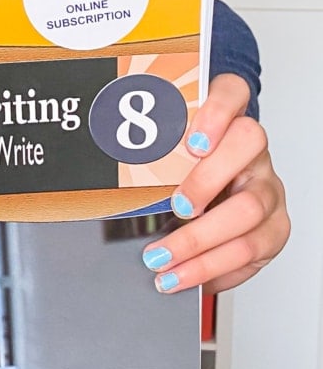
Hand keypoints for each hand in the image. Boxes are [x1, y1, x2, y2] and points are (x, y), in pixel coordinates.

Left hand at [142, 74, 289, 294]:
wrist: (221, 204)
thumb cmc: (184, 179)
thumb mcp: (165, 162)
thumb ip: (148, 154)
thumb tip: (94, 158)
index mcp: (226, 122)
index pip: (231, 92)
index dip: (216, 111)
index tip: (190, 141)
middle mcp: (253, 152)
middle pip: (247, 145)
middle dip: (208, 180)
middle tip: (177, 208)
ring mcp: (268, 189)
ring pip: (250, 209)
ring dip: (201, 241)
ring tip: (162, 261)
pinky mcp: (274, 228)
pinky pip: (251, 250)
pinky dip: (212, 268)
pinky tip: (184, 277)